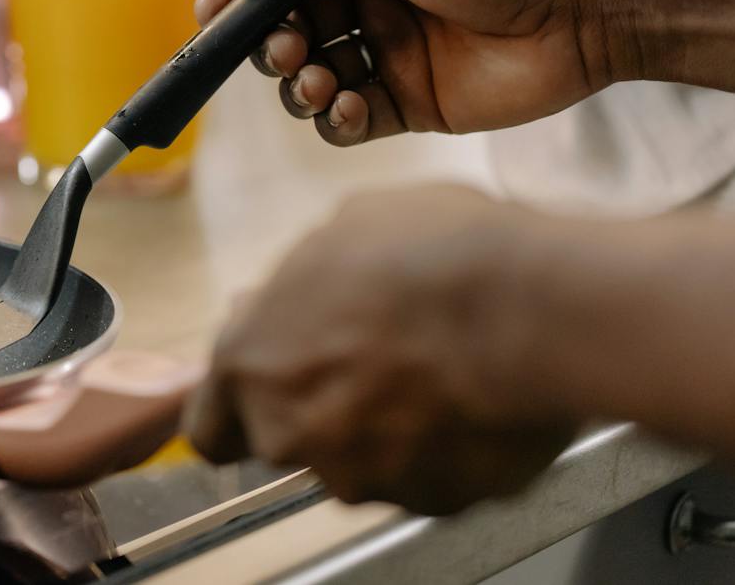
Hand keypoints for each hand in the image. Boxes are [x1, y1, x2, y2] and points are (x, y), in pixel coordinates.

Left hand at [187, 185, 578, 513]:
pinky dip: (441, 449)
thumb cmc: (425, 252)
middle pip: (286, 442)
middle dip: (318, 410)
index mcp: (250, 365)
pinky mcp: (436, 501)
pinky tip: (471, 396)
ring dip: (383, 428)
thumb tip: (292, 299)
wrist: (526, 307)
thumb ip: (296, 290)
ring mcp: (364, 477)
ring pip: (359, 463)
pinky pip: (427, 477)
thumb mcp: (337, 233)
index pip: (208, 427)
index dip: (239, 406)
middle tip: (368, 360)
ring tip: (434, 370)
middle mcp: (292, 434)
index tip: (268, 385)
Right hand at [195, 0, 608, 146]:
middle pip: (287, 31)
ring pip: (311, 79)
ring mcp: (390, 55)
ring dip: (298, 84)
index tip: (209, 17)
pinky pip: (350, 121)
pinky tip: (347, 106)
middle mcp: (369, 2)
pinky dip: (334, 119)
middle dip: (269, 44)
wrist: (586, 6)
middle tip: (284, 50)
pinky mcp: (414, 105)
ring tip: (317, 81)